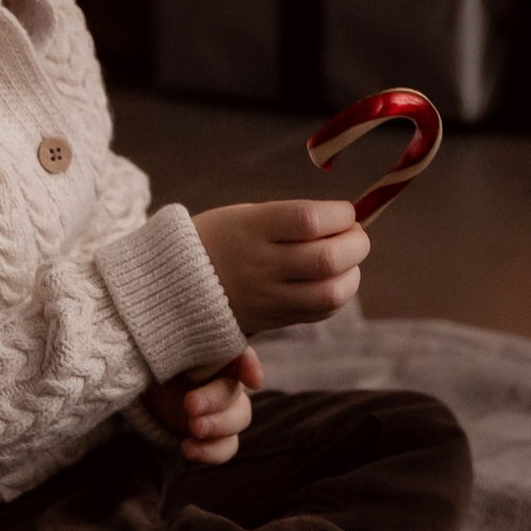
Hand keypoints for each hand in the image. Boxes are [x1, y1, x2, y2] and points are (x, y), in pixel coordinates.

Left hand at [144, 346, 264, 464]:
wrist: (143, 396)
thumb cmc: (156, 366)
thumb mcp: (161, 351)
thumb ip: (173, 343)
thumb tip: (171, 331)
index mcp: (216, 355)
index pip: (241, 354)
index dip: (250, 365)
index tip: (252, 381)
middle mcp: (226, 381)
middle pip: (236, 391)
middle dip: (215, 400)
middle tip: (190, 405)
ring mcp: (224, 411)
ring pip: (239, 419)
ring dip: (218, 426)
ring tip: (193, 428)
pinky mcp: (215, 437)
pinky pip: (227, 447)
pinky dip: (211, 451)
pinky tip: (187, 448)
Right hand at [192, 199, 369, 334]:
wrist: (174, 284)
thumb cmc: (221, 237)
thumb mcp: (248, 215)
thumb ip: (296, 219)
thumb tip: (347, 220)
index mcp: (253, 228)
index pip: (309, 220)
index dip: (340, 215)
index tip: (345, 212)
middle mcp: (261, 264)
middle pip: (327, 259)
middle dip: (356, 244)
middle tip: (354, 235)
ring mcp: (268, 296)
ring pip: (330, 293)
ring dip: (351, 274)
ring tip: (346, 260)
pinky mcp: (273, 319)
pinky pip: (319, 312)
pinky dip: (336, 295)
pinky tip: (329, 281)